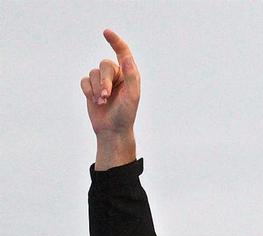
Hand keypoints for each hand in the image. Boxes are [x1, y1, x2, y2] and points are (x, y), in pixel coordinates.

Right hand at [80, 29, 139, 168]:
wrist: (112, 130)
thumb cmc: (125, 114)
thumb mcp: (132, 95)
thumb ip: (131, 75)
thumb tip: (126, 57)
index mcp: (129, 75)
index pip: (122, 53)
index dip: (115, 41)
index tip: (106, 32)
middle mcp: (116, 75)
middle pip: (104, 65)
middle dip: (104, 81)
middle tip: (107, 96)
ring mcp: (103, 81)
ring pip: (93, 73)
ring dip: (96, 89)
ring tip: (102, 102)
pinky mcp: (91, 88)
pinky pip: (84, 80)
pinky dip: (88, 91)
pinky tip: (95, 102)